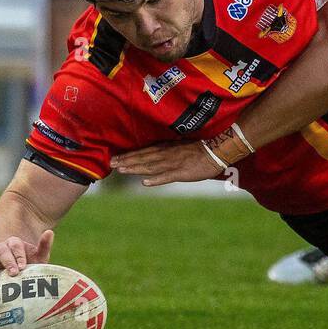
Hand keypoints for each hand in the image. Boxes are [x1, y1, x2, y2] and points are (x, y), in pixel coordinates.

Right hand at [0, 229, 52, 281]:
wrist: (21, 276)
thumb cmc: (31, 265)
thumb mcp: (39, 257)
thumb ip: (44, 245)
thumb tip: (49, 232)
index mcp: (15, 244)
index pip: (15, 245)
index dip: (19, 255)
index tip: (24, 266)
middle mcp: (2, 249)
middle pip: (2, 250)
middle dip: (8, 261)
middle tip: (14, 273)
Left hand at [111, 141, 225, 186]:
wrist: (216, 151)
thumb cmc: (200, 149)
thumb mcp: (180, 146)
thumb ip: (167, 150)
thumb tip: (154, 154)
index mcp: (166, 148)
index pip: (143, 151)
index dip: (129, 155)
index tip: (115, 157)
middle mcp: (166, 154)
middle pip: (143, 158)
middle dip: (127, 161)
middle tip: (111, 163)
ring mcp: (173, 163)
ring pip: (150, 166)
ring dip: (135, 168)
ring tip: (121, 170)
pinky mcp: (182, 172)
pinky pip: (167, 177)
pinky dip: (155, 179)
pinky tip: (145, 182)